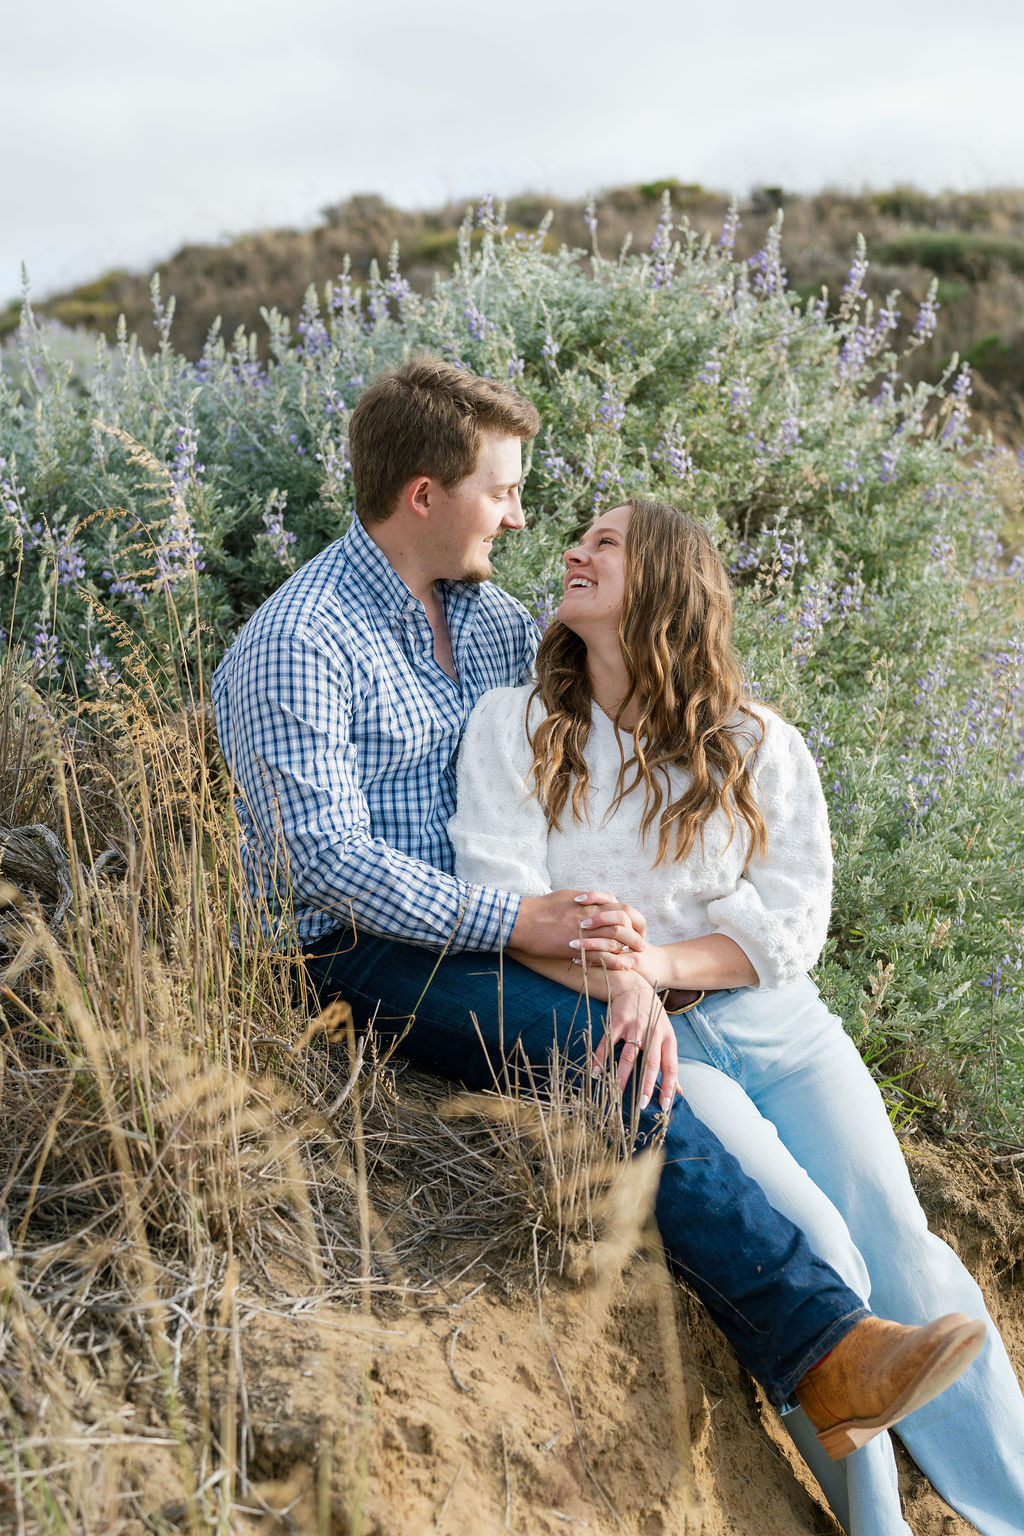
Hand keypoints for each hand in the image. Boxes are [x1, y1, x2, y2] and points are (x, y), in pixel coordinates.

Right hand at [509, 889, 645, 959]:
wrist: (523, 920)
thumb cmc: (541, 908)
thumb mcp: (567, 897)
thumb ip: (585, 900)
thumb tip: (592, 901)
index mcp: (591, 902)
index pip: (622, 907)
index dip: (633, 919)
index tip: (635, 928)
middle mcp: (592, 914)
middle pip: (626, 920)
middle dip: (637, 932)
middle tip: (641, 944)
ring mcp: (586, 929)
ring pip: (618, 936)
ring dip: (630, 946)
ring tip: (636, 956)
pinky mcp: (578, 945)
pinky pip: (604, 953)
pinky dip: (616, 960)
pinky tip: (623, 967)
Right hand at [591, 977, 677, 1112]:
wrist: (636, 988)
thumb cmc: (654, 1018)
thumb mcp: (667, 1037)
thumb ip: (670, 1064)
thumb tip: (678, 1092)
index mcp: (668, 1039)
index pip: (671, 1067)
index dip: (668, 1087)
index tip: (663, 1106)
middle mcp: (653, 1033)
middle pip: (650, 1063)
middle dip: (645, 1086)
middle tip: (640, 1105)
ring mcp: (634, 1027)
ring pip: (628, 1056)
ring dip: (622, 1077)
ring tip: (616, 1094)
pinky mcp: (617, 1022)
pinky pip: (608, 1044)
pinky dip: (601, 1060)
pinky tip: (597, 1073)